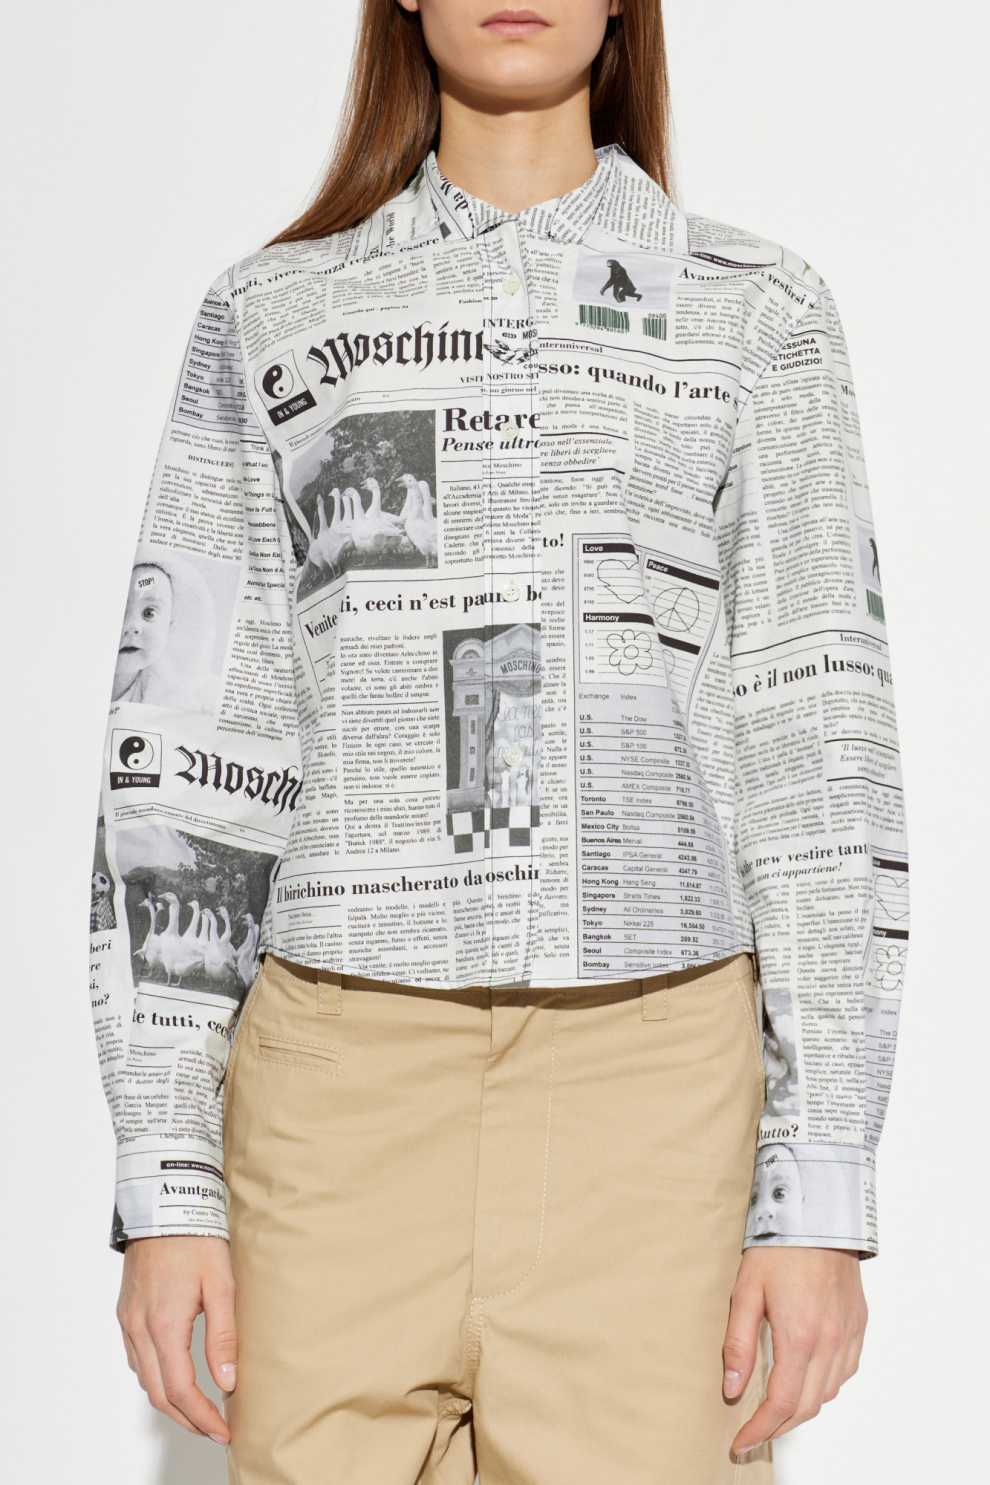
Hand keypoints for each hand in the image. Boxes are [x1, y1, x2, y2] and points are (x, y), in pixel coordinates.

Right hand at [116, 1235, 236, 1442]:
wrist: (166, 1202)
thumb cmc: (197, 1238)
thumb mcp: (222, 1284)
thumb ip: (224, 1336)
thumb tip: (228, 1381)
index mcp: (164, 1323)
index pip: (179, 1389)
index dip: (201, 1416)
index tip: (222, 1430)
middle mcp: (139, 1326)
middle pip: (157, 1392)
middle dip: (186, 1417)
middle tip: (214, 1428)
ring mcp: (128, 1319)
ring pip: (144, 1378)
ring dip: (170, 1400)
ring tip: (200, 1408)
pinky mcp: (126, 1310)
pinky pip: (136, 1357)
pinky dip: (155, 1376)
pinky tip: (174, 1375)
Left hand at [722, 1246, 866, 1453]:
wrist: (816, 1213)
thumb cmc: (777, 1248)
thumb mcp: (745, 1291)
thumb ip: (738, 1343)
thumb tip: (733, 1389)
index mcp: (799, 1336)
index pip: (781, 1403)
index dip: (760, 1429)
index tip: (741, 1441)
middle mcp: (830, 1342)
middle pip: (806, 1407)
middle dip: (778, 1427)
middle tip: (753, 1432)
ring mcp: (848, 1334)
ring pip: (827, 1393)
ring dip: (801, 1408)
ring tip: (774, 1408)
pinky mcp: (858, 1325)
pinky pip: (845, 1372)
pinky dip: (824, 1386)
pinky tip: (806, 1379)